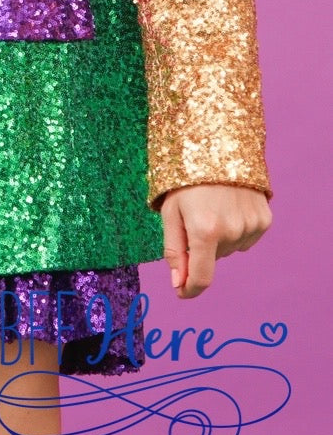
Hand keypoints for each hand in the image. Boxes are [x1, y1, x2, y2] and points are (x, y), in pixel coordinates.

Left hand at [160, 184, 271, 298]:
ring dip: (220, 236)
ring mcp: (251, 225)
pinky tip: (229, 205)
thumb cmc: (187, 176)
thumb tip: (179, 284)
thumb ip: (174, 250)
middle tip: (194, 216)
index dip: (190, 289)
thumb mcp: (170, 210)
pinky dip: (236, 228)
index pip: (201, 277)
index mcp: (205, 231)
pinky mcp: (264, 219)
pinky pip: (247, 237)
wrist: (219, 144)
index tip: (182, 291)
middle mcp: (232, 231)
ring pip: (231, 248)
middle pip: (214, 258)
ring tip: (213, 206)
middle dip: (201, 246)